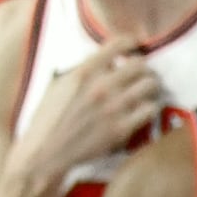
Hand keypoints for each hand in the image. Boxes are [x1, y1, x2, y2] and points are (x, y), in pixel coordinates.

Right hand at [23, 34, 164, 178]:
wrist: (45, 154)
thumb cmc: (48, 119)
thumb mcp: (58, 85)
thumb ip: (81, 70)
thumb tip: (102, 57)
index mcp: (84, 72)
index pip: (118, 44)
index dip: (130, 42)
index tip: (134, 46)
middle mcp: (101, 87)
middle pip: (141, 64)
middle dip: (143, 67)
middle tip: (141, 73)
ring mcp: (113, 108)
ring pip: (150, 85)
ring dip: (150, 86)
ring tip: (146, 90)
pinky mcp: (121, 128)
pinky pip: (150, 109)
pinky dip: (150, 107)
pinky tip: (144, 109)